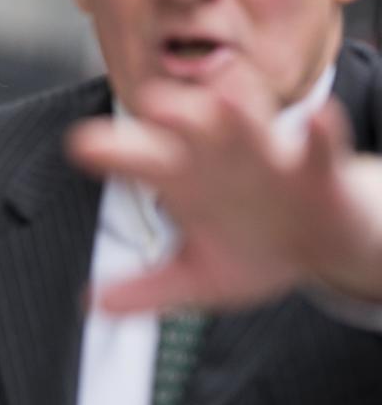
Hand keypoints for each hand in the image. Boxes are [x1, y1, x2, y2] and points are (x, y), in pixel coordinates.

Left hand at [66, 76, 381, 313]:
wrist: (322, 245)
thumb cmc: (252, 250)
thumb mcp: (198, 278)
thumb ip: (149, 290)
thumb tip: (90, 305)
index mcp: (183, 179)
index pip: (141, 158)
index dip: (113, 152)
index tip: (81, 146)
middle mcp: (219, 157)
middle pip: (191, 126)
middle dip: (174, 114)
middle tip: (152, 105)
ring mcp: (269, 157)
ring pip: (251, 124)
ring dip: (239, 111)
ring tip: (224, 99)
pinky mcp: (317, 170)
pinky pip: (319, 146)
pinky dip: (319, 134)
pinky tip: (317, 120)